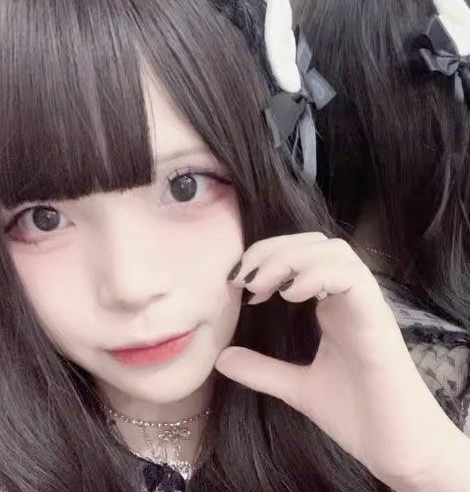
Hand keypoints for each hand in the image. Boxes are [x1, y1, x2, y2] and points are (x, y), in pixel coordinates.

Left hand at [216, 233, 462, 489]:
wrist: (395, 449)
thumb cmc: (357, 414)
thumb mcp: (297, 388)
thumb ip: (262, 369)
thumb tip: (221, 357)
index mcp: (333, 305)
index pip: (303, 253)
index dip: (267, 255)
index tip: (239, 282)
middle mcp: (350, 297)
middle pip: (316, 242)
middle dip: (275, 249)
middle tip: (247, 278)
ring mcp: (366, 304)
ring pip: (335, 251)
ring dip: (293, 258)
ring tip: (265, 286)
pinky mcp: (378, 318)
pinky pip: (353, 277)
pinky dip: (320, 274)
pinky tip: (292, 294)